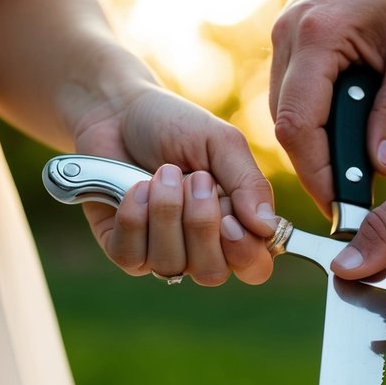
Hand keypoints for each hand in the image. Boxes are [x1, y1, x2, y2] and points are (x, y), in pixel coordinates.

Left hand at [74, 82, 276, 285]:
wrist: (118, 111)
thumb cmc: (175, 127)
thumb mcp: (221, 144)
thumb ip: (249, 184)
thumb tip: (268, 228)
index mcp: (235, 226)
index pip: (254, 268)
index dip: (244, 253)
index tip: (229, 218)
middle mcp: (200, 249)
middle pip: (211, 273)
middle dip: (200, 224)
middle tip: (196, 179)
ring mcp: (160, 253)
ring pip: (170, 264)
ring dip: (166, 212)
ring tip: (163, 173)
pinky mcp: (124, 250)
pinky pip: (131, 257)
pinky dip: (134, 217)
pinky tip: (136, 188)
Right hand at [270, 0, 385, 214]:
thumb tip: (382, 165)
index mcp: (318, 34)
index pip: (298, 125)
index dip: (316, 174)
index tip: (342, 207)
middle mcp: (288, 34)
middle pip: (285, 124)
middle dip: (315, 168)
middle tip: (351, 201)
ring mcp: (284, 32)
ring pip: (284, 111)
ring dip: (313, 146)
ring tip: (352, 175)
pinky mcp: (291, 34)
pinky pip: (291, 92)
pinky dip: (312, 121)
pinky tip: (345, 138)